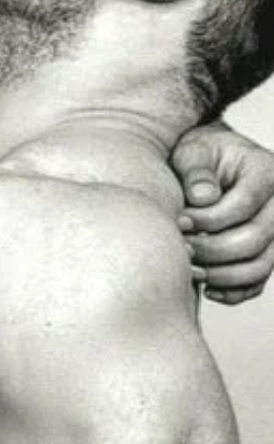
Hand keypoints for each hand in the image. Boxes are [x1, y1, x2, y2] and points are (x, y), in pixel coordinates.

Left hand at [171, 123, 273, 303]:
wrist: (207, 166)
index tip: (178, 221)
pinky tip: (205, 288)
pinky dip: (233, 292)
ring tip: (188, 269)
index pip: (243, 206)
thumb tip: (203, 198)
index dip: (209, 219)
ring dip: (220, 274)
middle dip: (211, 249)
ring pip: (259, 266)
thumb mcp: (192, 152)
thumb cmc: (199, 157)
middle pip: (253, 240)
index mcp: (266, 172)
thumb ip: (196, 171)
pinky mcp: (264, 253)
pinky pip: (257, 282)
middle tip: (179, 247)